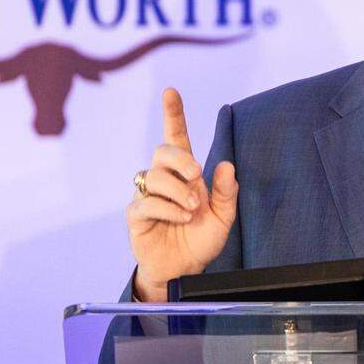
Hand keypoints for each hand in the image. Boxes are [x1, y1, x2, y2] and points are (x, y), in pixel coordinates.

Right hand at [126, 88, 237, 301]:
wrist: (184, 270)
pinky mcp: (136, 215)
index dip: (173, 114)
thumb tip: (227, 164)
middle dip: (180, 159)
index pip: (177, 137)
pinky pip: (146, 202)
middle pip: (162, 151)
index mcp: (185, 174)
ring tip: (192, 210)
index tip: (170, 92)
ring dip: (178, 190)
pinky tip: (181, 218)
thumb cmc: (200, 240)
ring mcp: (147, 196)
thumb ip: (226, 192)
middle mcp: (164, 180)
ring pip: (154, 176)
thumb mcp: (223, 217)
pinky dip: (167, 208)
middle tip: (196, 176)